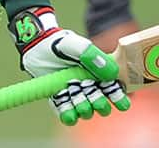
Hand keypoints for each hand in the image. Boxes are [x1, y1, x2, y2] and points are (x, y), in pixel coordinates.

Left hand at [9, 7, 129, 125]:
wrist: (37, 45)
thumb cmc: (61, 44)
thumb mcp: (78, 46)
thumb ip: (94, 56)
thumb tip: (113, 73)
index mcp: (97, 73)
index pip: (113, 88)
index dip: (118, 98)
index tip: (122, 105)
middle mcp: (87, 85)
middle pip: (100, 103)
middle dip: (99, 104)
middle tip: (94, 99)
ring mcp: (73, 93)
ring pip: (84, 110)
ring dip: (83, 108)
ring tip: (78, 100)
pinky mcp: (58, 98)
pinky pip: (66, 113)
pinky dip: (68, 115)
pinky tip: (69, 114)